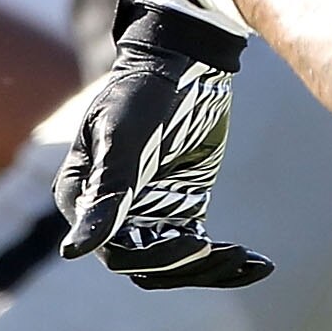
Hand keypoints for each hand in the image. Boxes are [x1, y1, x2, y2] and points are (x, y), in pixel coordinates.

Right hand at [53, 0, 272, 289]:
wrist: (184, 62)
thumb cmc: (141, 91)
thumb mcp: (124, 138)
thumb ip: (107, 193)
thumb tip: (72, 251)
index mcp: (83, 197)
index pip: (116, 250)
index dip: (154, 258)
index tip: (198, 246)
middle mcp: (110, 213)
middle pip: (147, 264)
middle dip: (191, 266)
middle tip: (234, 257)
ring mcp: (146, 212)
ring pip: (174, 263)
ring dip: (212, 268)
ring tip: (253, 263)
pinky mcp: (179, 208)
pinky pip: (198, 246)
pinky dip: (226, 259)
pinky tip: (258, 265)